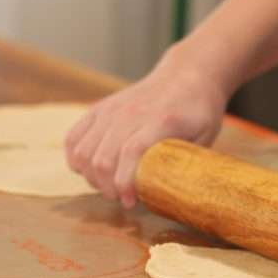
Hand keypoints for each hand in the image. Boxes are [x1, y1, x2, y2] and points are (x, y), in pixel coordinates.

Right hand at [65, 60, 229, 207]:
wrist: (186, 75)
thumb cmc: (198, 110)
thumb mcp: (205, 137)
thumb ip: (187, 162)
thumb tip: (172, 194)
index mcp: (161, 120)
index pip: (132, 152)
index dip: (125, 182)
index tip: (130, 202)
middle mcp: (130, 113)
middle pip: (103, 157)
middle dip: (108, 187)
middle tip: (122, 199)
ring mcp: (111, 110)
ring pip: (83, 151)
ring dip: (91, 177)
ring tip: (109, 187)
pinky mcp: (99, 109)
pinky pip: (73, 138)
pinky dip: (75, 159)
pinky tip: (89, 171)